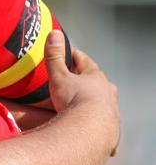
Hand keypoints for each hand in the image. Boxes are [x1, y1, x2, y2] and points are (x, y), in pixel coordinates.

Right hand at [45, 30, 119, 153]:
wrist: (91, 130)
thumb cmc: (74, 100)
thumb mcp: (59, 76)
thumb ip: (55, 56)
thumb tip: (54, 33)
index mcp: (95, 76)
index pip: (84, 61)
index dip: (74, 56)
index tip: (69, 53)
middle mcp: (107, 91)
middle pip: (97, 80)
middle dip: (87, 78)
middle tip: (76, 78)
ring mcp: (110, 108)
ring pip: (102, 99)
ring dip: (93, 98)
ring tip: (83, 101)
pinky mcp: (110, 126)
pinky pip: (103, 119)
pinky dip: (96, 118)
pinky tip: (89, 123)